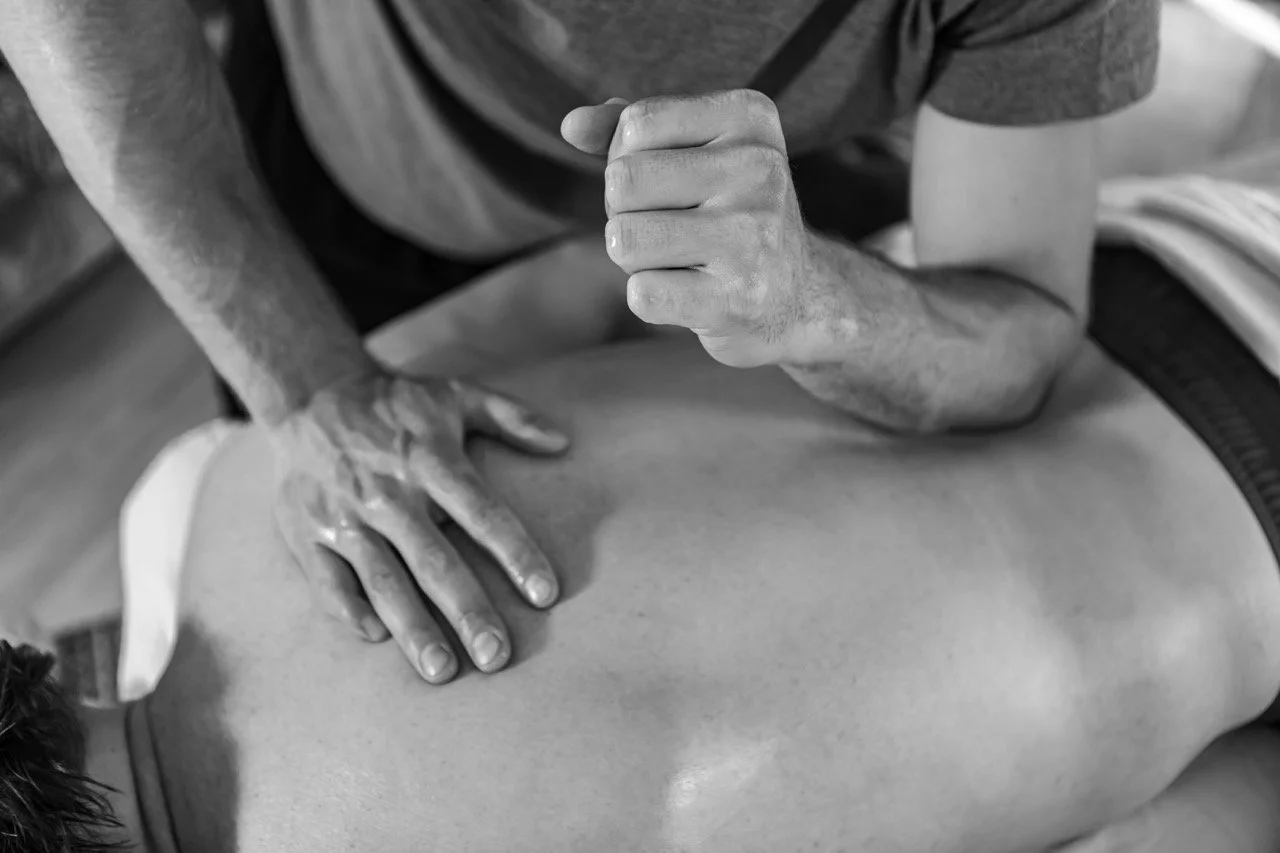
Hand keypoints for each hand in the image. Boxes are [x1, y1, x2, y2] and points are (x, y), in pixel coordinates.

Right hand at [268, 369, 568, 683]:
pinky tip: (377, 638)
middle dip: (467, 611)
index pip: (482, 512)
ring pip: (383, 580)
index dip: (515, 553)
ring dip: (412, 627)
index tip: (546, 594)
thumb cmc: (396, 404)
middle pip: (434, 560)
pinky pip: (328, 580)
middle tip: (496, 657)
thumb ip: (511, 417)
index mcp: (429, 460)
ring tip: (442, 671)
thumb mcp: (455, 394)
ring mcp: (344, 516)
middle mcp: (388, 492)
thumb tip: (563, 443)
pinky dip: (349, 610)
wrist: (309, 393)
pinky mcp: (307, 533)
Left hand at [561, 89, 828, 367]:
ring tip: (682, 261)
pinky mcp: (738, 301)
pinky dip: (651, 300)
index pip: (635, 124)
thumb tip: (572, 125)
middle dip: (626, 213)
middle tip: (671, 230)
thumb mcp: (693, 155)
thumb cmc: (729, 216)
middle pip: (621, 182)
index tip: (671, 185)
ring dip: (636, 260)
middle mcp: (760, 170)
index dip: (628, 160)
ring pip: (624, 240)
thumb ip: (627, 131)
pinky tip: (692, 295)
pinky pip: (641, 295)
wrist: (800, 298)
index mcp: (750, 119)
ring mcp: (753, 238)